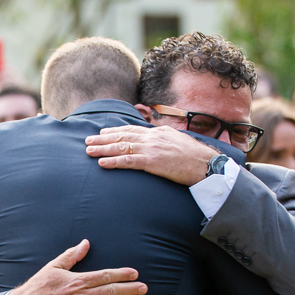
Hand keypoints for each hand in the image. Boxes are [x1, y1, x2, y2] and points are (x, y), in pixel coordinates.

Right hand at [2, 239, 146, 294]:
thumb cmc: (38, 287)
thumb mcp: (53, 267)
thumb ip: (71, 255)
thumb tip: (86, 243)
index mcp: (76, 280)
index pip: (104, 276)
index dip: (121, 274)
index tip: (134, 273)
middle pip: (109, 291)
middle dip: (129, 289)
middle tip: (144, 288)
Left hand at [85, 125, 219, 186]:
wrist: (206, 164)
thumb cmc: (195, 156)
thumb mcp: (178, 140)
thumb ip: (164, 138)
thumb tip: (156, 138)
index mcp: (158, 132)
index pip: (132, 129)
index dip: (115, 130)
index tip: (102, 131)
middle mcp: (152, 138)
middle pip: (122, 136)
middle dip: (103, 138)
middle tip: (87, 140)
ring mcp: (151, 149)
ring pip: (122, 147)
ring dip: (103, 149)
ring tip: (88, 151)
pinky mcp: (152, 162)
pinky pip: (128, 161)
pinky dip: (113, 162)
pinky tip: (102, 163)